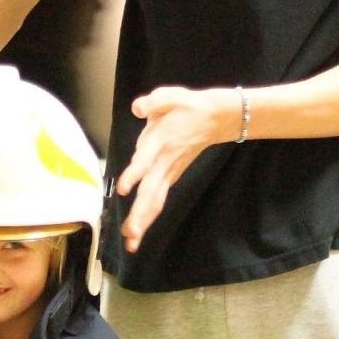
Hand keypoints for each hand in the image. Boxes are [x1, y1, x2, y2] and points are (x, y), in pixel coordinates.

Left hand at [115, 86, 236, 252]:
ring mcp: (168, 173)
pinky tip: (136, 236)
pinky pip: (157, 202)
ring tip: (131, 242)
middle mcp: (164, 162)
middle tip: (129, 233)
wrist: (216, 119)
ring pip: (155, 202)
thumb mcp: (171, 96)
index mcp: (161, 142)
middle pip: (151, 192)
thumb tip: (138, 108)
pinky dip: (147, 219)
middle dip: (140, 213)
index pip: (145, 161)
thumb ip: (154, 101)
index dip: (133, 174)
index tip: (122, 189)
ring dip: (143, 222)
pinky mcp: (169, 179)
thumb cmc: (188, 106)